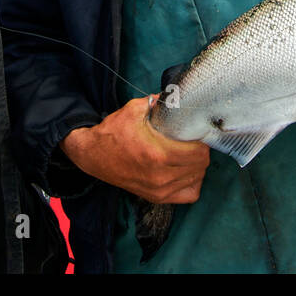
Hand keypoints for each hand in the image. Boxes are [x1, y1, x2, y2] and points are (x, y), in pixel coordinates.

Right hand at [60, 96, 209, 203]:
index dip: (202, 141)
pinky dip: (192, 183)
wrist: (93, 156)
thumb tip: (177, 97)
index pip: (199, 153)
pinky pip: (189, 195)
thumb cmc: (113, 132)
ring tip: (189, 154)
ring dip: (197, 166)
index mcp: (157, 154)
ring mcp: (159, 190)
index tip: (196, 132)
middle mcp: (160, 176)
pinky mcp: (156, 198)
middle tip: (194, 141)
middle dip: (201, 152)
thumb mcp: (134, 110)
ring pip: (197, 180)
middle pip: (200, 166)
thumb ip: (158, 102)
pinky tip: (186, 171)